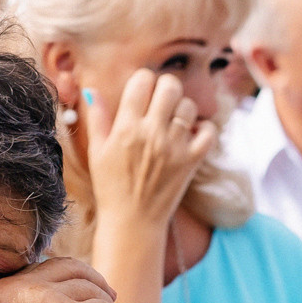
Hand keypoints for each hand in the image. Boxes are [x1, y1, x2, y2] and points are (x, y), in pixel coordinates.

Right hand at [0, 256, 122, 302]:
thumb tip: (64, 294)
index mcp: (0, 290)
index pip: (42, 268)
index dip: (66, 276)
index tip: (81, 288)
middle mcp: (22, 288)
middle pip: (68, 267)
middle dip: (92, 278)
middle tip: (108, 294)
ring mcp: (49, 299)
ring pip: (91, 289)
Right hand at [84, 70, 215, 235]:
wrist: (132, 222)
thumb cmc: (111, 187)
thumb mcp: (97, 152)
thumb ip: (97, 118)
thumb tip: (93, 90)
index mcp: (126, 127)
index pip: (142, 80)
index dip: (143, 82)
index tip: (142, 93)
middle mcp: (152, 133)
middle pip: (170, 86)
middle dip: (165, 88)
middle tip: (162, 102)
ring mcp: (174, 147)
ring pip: (189, 106)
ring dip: (182, 110)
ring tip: (174, 123)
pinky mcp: (191, 161)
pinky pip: (209, 131)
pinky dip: (203, 129)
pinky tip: (191, 135)